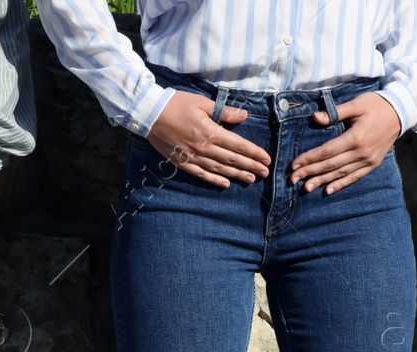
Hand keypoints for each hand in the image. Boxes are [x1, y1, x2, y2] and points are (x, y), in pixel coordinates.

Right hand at [148, 91, 270, 187]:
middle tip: (265, 173)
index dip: (254, 153)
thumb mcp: (202, 102)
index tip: (266, 159)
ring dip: (237, 175)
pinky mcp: (183, 162)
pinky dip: (214, 180)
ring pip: (220, 169)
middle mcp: (204, 147)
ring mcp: (193, 157)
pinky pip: (202, 174)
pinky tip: (225, 184)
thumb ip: (224, 112)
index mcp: (210, 131)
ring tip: (251, 180)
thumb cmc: (176, 104)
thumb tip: (244, 115)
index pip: (238, 145)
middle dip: (251, 166)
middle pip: (232, 160)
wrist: (149, 114)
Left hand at [289, 92, 400, 193]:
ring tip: (306, 188)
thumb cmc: (376, 105)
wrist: (401, 112)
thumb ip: (335, 112)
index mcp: (355, 138)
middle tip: (293, 179)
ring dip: (322, 181)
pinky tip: (328, 190)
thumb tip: (315, 118)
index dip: (308, 159)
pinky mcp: (372, 164)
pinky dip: (340, 184)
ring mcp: (367, 161)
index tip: (293, 165)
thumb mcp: (356, 104)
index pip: (326, 152)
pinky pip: (354, 177)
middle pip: (330, 165)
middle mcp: (361, 153)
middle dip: (310, 172)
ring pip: (340, 174)